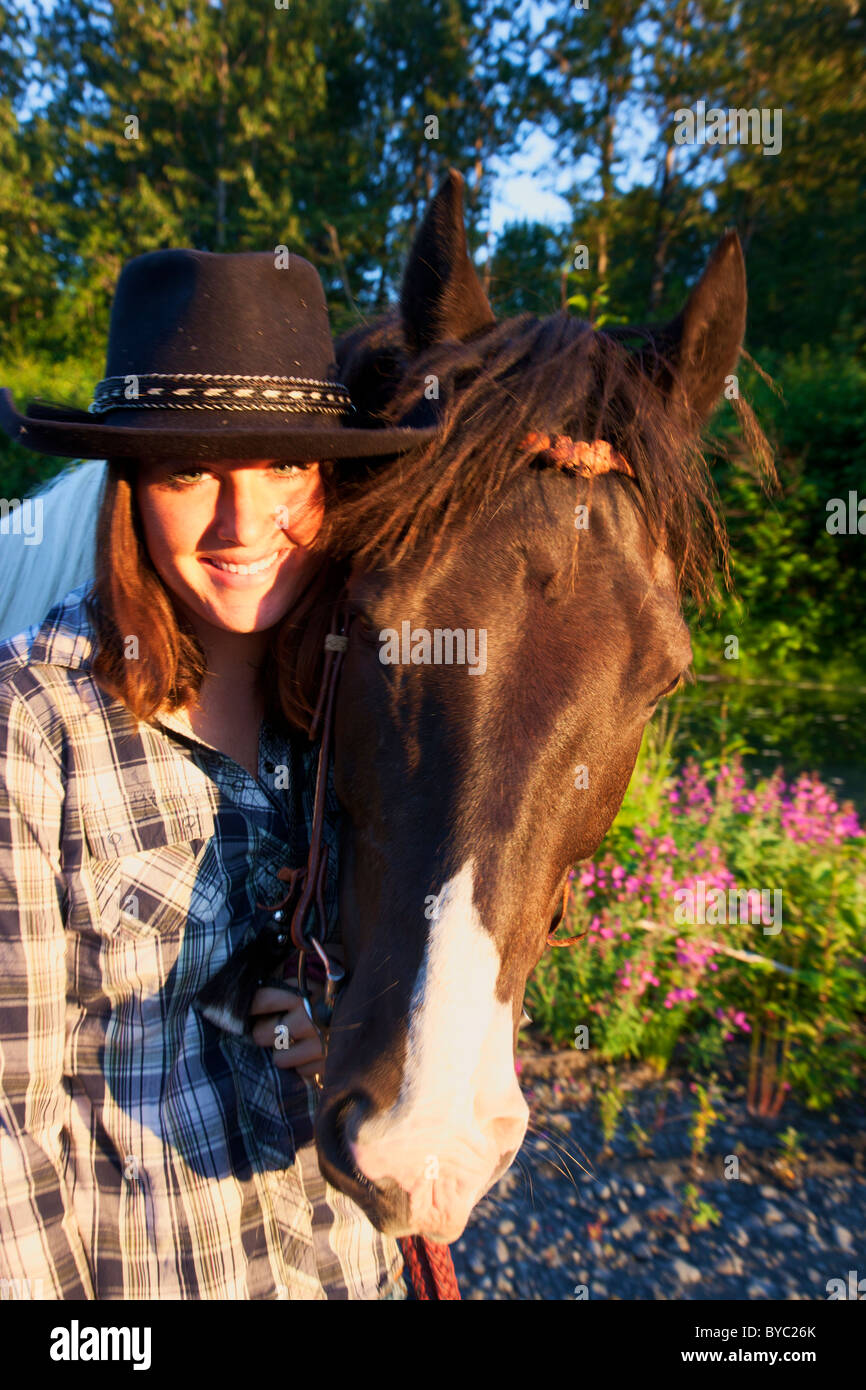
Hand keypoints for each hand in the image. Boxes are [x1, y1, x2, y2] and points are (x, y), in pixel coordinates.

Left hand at [248, 943, 344, 1079]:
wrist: (384, 997)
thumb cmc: (347, 981)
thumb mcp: (322, 967)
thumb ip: (295, 971)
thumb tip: (265, 974)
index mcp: (303, 992)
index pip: (261, 999)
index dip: (250, 1004)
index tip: (249, 1008)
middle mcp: (307, 1018)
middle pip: (261, 1034)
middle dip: (264, 1030)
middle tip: (272, 1027)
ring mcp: (318, 1043)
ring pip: (279, 1058)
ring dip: (284, 1051)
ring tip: (294, 1041)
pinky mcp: (330, 1063)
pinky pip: (302, 1071)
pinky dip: (305, 1063)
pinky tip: (314, 1051)